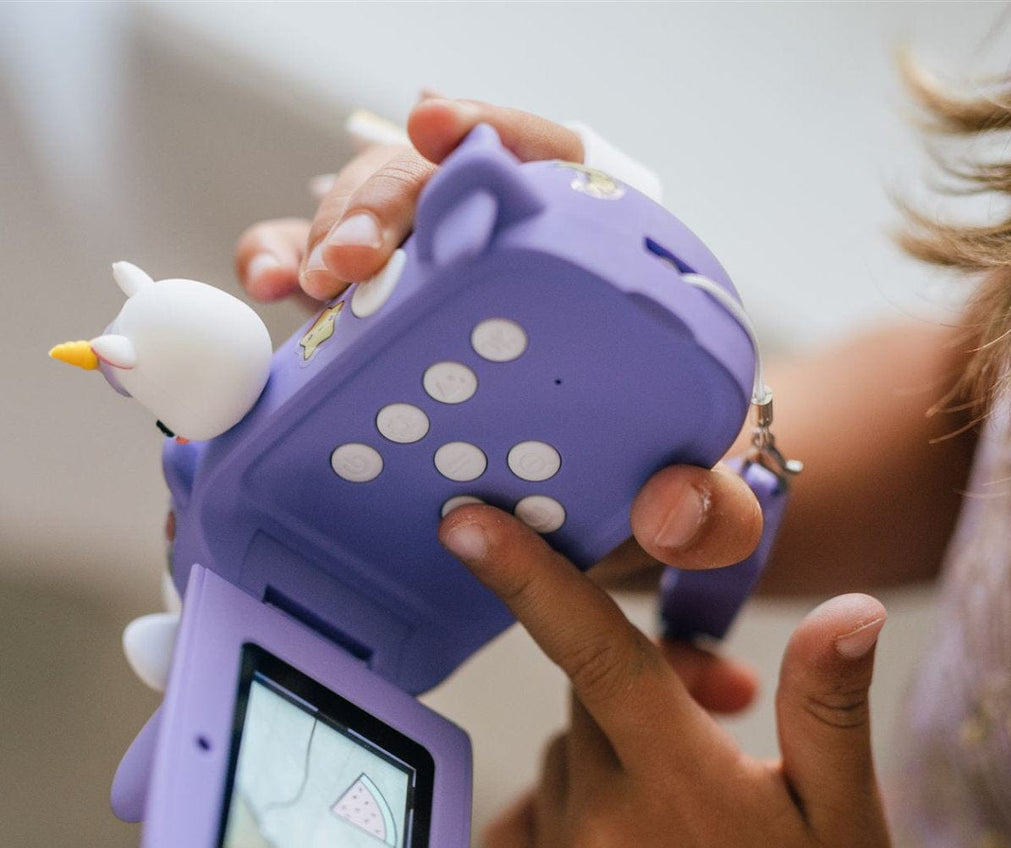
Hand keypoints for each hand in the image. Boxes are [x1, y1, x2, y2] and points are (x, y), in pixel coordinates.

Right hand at [233, 95, 764, 601]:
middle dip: (386, 200)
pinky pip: (324, 279)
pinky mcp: (385, 329)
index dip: (501, 136)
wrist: (611, 523)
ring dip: (323, 233)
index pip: (558, 168)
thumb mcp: (695, 513)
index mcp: (600, 276)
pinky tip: (266, 289)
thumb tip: (675, 507)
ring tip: (296, 282)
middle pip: (444, 183)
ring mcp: (439, 293)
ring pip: (374, 218)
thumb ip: (712, 519)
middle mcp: (510, 266)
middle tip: (348, 261)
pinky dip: (286, 266)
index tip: (441, 129)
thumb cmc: (652, 494)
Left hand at [438, 506, 957, 847]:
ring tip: (681, 798)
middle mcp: (605, 829)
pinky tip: (619, 833)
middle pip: (587, 697)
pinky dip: (564, 803)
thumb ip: (829, 704)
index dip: (528, 576)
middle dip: (643, 686)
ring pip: (561, 755)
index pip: (594, 652)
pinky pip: (523, 817)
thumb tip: (848, 609)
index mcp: (683, 787)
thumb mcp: (848, 818)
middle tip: (717, 713)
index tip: (466, 525)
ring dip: (608, 749)